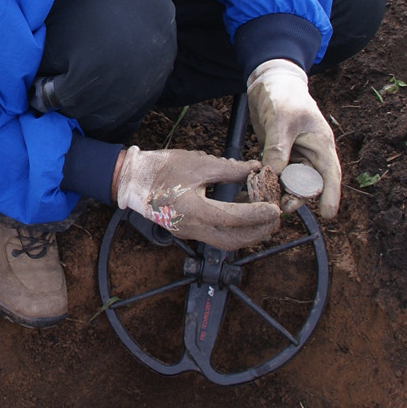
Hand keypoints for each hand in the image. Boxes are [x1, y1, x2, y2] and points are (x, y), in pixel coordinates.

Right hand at [113, 146, 281, 248]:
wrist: (132, 180)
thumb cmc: (161, 169)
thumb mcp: (198, 164)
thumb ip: (229, 170)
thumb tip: (254, 169)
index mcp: (193, 209)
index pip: (232, 218)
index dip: (256, 214)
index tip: (273, 208)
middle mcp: (191, 227)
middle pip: (232, 241)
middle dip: (257, 232)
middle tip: (274, 219)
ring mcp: (188, 233)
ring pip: (225, 243)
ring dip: (247, 234)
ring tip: (263, 219)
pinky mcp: (187, 231)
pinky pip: (216, 237)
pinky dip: (234, 230)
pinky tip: (244, 216)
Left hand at [245, 59, 340, 217]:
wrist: (270, 81)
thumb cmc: (284, 96)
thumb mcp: (281, 120)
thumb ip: (278, 148)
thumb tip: (273, 174)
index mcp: (321, 144)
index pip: (330, 175)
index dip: (330, 195)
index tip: (328, 215)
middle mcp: (310, 153)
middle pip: (308, 184)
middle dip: (296, 198)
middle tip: (281, 209)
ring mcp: (294, 155)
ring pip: (289, 182)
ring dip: (278, 192)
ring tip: (263, 202)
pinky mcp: (278, 155)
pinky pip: (274, 173)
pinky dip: (266, 182)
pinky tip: (253, 190)